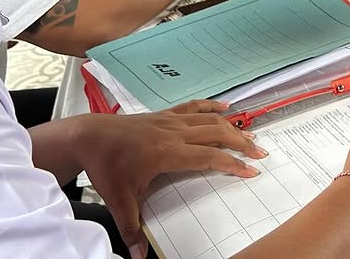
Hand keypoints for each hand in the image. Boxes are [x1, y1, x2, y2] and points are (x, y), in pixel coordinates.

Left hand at [73, 100, 266, 255]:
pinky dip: (212, 106)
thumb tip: (139, 257)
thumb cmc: (106, 166)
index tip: (252, 170)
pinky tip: (226, 106)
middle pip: (216, 133)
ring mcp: (171, 120)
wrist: (89, 136)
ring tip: (250, 134)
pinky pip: (194, 106)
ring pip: (209, 119)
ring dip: (232, 125)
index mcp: (168, 152)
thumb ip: (131, 228)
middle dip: (241, 143)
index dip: (232, 163)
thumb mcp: (119, 200)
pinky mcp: (165, 114)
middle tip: (260, 152)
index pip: (209, 157)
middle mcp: (174, 132)